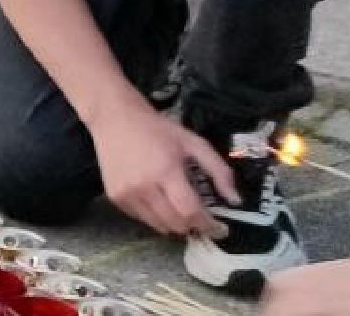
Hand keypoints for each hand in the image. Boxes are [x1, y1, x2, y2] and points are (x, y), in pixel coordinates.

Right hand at [91, 101, 236, 236]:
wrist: (115, 119)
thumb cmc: (158, 129)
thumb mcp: (194, 143)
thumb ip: (218, 170)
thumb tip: (235, 200)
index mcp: (166, 172)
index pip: (190, 212)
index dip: (208, 225)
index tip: (220, 229)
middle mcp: (144, 187)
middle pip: (176, 224)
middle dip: (193, 225)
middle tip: (200, 217)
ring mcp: (126, 194)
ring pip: (159, 226)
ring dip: (174, 223)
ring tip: (179, 210)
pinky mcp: (115, 197)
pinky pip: (141, 219)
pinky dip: (155, 216)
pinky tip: (158, 200)